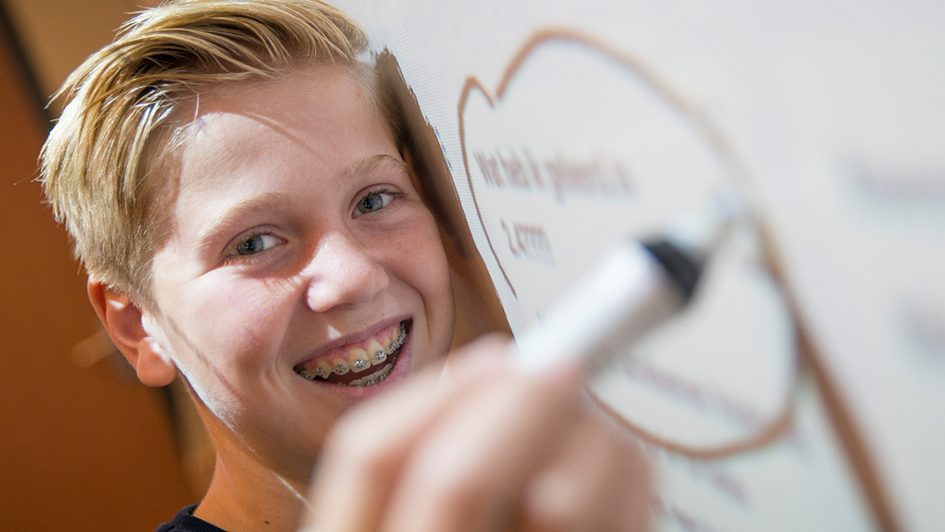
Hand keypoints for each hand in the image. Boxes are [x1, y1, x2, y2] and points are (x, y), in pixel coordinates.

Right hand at [302, 335, 649, 531]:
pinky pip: (624, 525)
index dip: (438, 393)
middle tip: (562, 366)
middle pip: (456, 477)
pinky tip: (621, 483)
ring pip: (558, 497)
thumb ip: (435, 468)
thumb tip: (497, 373)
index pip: (369, 457)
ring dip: (594, 440)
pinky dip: (631, 486)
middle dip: (520, 403)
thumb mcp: (419, 519)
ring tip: (597, 436)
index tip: (498, 355)